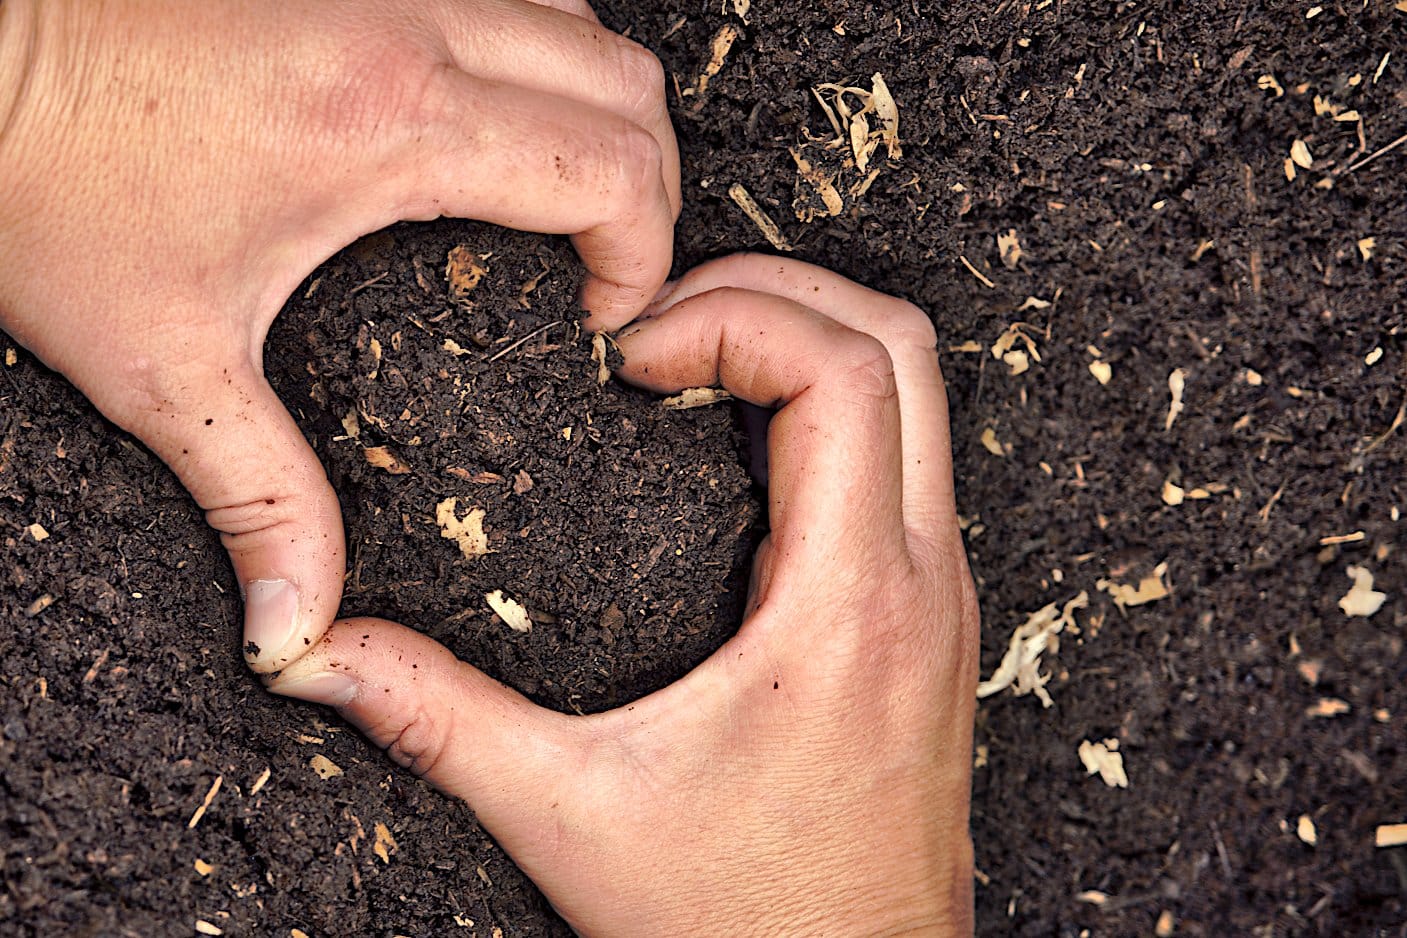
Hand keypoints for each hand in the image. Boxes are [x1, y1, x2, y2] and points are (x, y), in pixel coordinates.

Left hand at [0, 0, 677, 670]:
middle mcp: (409, 19)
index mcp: (389, 123)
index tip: (605, 318)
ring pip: (579, 19)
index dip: (644, 255)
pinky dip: (536, 51)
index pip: (610, 168)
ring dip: (597, 109)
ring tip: (562, 194)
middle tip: (604, 265)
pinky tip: (489, 117)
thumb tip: (296, 628)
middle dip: (647, 186)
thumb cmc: (35, 172)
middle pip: (626, 86)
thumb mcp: (159, 361)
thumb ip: (257, 500)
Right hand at [265, 255, 979, 934]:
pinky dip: (832, 405)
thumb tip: (326, 654)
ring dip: (811, 339)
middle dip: (775, 291)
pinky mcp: (929, 619)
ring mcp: (939, 596)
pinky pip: (908, 455)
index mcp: (847, 603)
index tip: (627, 362)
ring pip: (918, 394)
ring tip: (689, 364)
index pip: (840, 368)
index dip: (728, 317)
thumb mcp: (571, 817)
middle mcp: (920, 580)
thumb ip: (441, 723)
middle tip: (657, 327)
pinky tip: (736, 450)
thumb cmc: (745, 921)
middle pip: (898, 345)